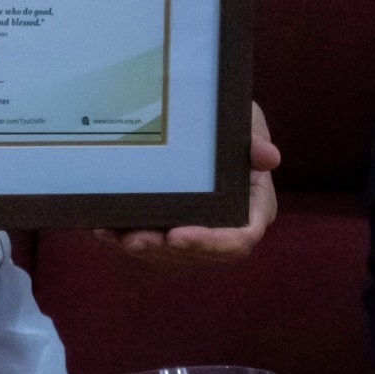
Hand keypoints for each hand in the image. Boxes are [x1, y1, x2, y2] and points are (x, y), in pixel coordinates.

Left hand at [94, 101, 280, 267]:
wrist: (210, 120)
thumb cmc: (232, 123)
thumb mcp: (247, 122)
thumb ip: (255, 140)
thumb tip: (270, 157)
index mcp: (253, 208)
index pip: (239, 238)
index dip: (210, 242)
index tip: (177, 235)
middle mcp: (228, 226)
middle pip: (200, 253)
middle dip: (166, 250)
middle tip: (135, 239)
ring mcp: (200, 229)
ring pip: (173, 254)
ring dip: (145, 249)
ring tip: (117, 237)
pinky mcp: (174, 226)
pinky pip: (153, 240)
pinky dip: (127, 238)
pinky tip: (104, 229)